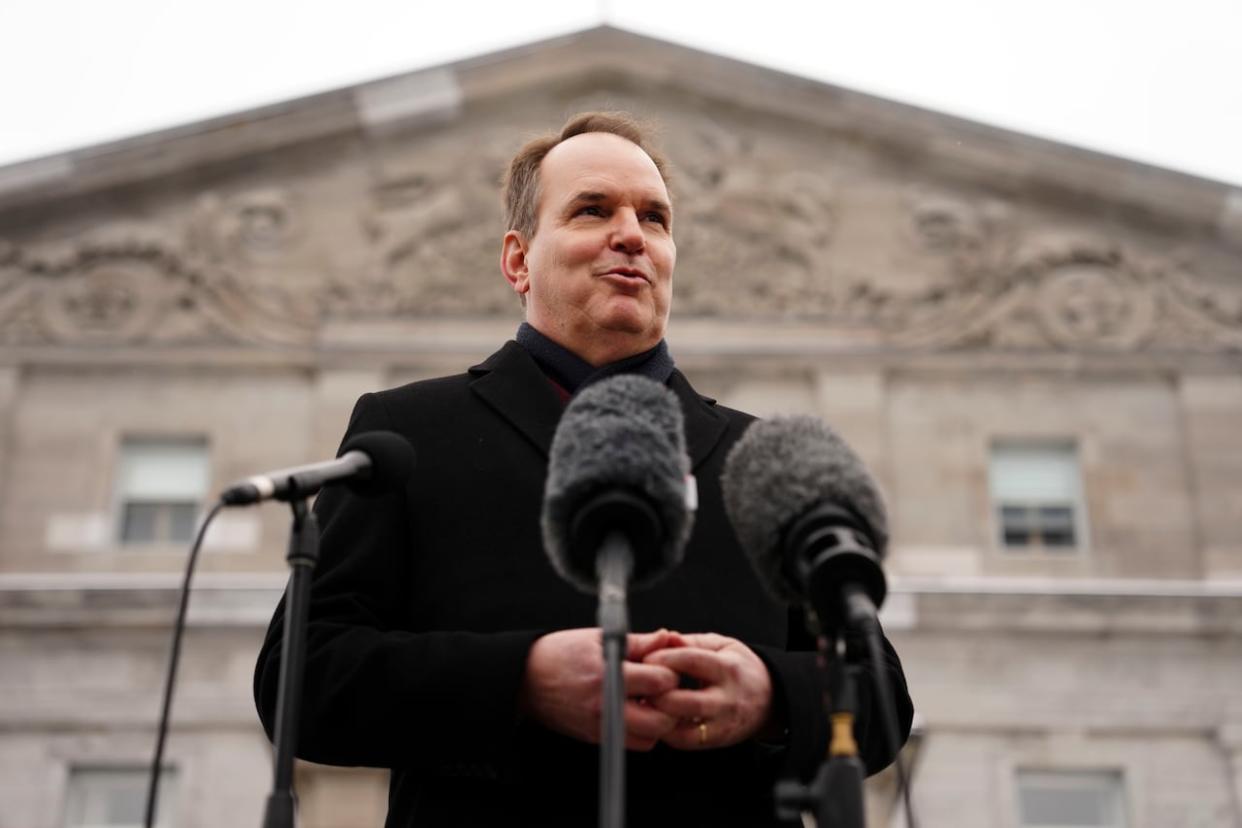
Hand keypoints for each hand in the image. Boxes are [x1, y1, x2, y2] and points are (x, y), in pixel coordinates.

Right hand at [519, 628, 681, 750]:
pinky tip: (635, 711)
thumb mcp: (599, 638)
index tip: (664, 665)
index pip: (660, 682)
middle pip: (661, 719)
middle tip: (663, 688)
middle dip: (670, 703)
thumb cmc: (561, 654)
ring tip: (649, 700)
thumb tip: (666, 637)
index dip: (670, 672)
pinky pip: (633, 744)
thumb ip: (638, 641)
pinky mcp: (596, 737)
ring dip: (658, 720)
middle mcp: (606, 705)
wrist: (527, 678)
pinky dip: (642, 731)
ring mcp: (601, 725)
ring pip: (650, 738)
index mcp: (608, 675)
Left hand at [641, 633, 773, 749]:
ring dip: (659, 717)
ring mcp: (722, 724)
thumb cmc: (740, 668)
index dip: (663, 659)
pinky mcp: (717, 740)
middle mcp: (726, 699)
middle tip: (641, 686)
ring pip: (684, 730)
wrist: (771, 698)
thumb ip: (691, 642)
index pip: (691, 661)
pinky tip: (657, 717)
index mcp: (727, 668)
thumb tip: (665, 637)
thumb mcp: (722, 645)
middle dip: (657, 695)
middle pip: (685, 701)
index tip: (645, 659)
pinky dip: (667, 732)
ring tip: (646, 704)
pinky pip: (686, 742)